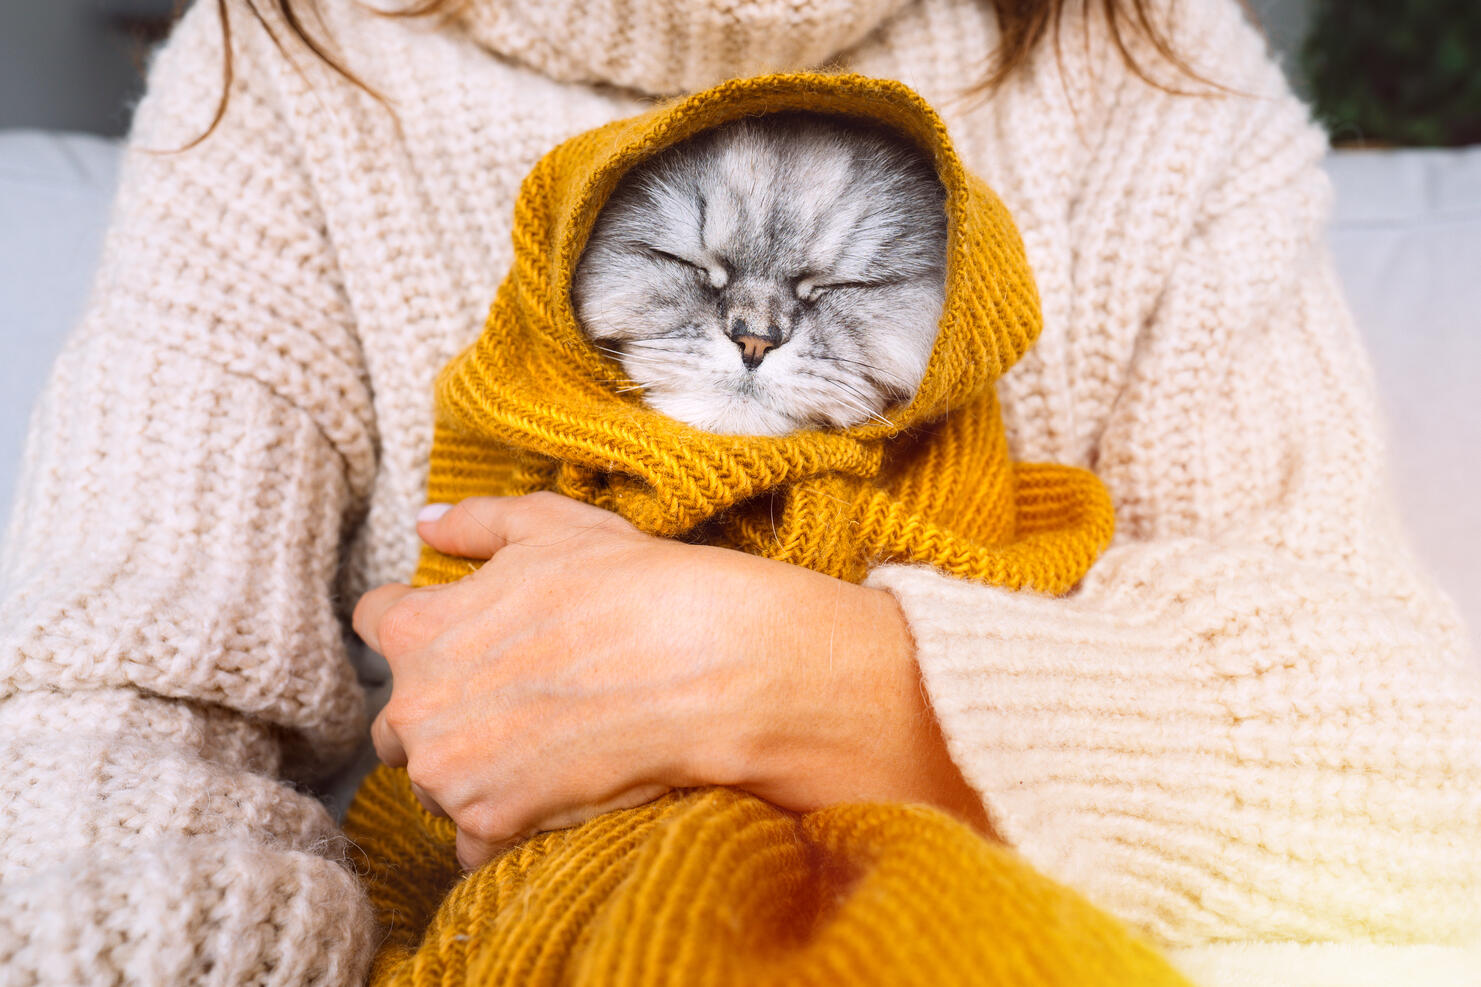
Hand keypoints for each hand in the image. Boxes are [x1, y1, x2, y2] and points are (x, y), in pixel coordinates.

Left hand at [353, 493, 987, 868]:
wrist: (699, 664)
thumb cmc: (630, 586)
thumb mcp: (552, 526)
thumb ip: (477, 522)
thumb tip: (427, 523)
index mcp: (419, 626)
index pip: (375, 622)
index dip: (419, 623)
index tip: (460, 634)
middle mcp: (416, 705)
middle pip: (396, 718)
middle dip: (440, 710)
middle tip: (512, 699)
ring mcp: (449, 772)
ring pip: (432, 781)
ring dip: (469, 770)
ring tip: (541, 748)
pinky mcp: (489, 825)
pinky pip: (469, 842)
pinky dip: (501, 826)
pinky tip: (550, 795)